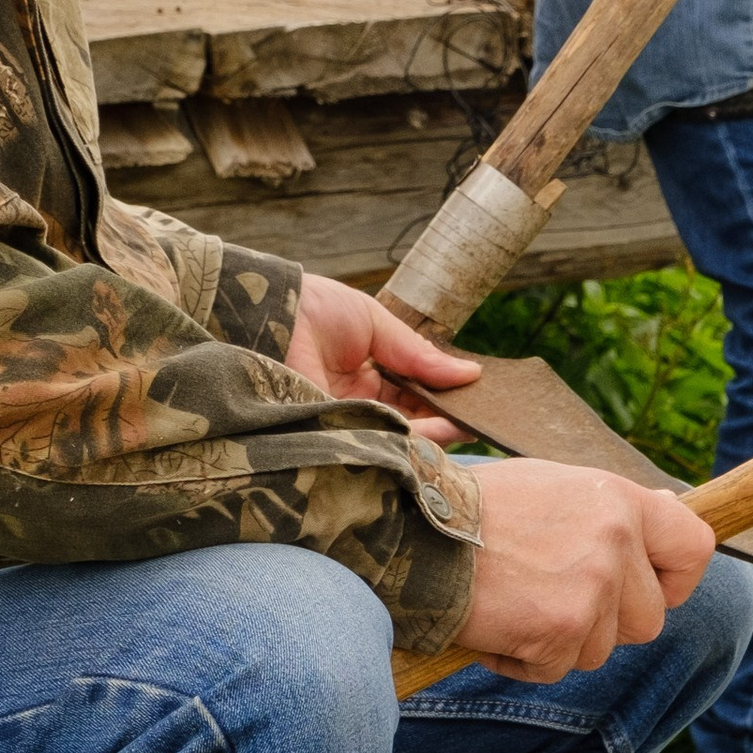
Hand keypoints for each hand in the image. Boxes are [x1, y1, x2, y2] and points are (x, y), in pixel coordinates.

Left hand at [286, 271, 476, 447]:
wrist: (270, 310)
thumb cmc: (314, 308)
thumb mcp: (376, 323)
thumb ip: (419, 355)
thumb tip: (471, 373)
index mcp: (365, 377)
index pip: (413, 398)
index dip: (443, 401)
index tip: (474, 403)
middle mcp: (356, 405)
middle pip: (409, 423)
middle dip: (445, 421)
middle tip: (481, 419)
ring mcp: (343, 422)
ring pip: (396, 438)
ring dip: (433, 433)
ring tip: (469, 424)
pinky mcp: (330, 434)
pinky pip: (376, 444)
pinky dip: (409, 440)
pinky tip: (438, 431)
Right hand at [455, 458, 716, 683]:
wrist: (412, 532)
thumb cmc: (477, 510)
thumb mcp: (555, 486)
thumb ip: (611, 508)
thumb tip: (668, 508)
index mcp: (618, 499)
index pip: (695, 547)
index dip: (677, 580)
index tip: (651, 589)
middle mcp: (615, 540)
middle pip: (650, 619)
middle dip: (607, 624)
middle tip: (553, 600)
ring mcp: (592, 588)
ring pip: (601, 650)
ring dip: (560, 642)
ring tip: (515, 603)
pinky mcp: (561, 631)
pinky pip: (557, 669)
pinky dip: (524, 660)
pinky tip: (496, 624)